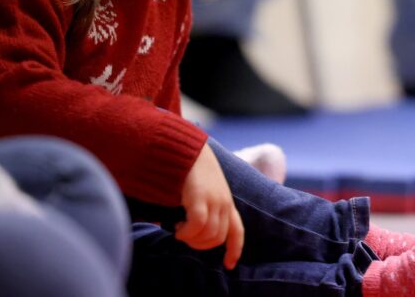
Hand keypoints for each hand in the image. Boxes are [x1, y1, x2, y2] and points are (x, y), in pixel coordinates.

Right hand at [178, 144, 244, 268]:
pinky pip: (197, 226)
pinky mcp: (201, 198)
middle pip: (218, 239)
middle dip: (200, 245)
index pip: (237, 231)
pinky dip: (186, 232)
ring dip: (191, 239)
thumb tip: (190, 226)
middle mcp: (224, 203)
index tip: (229, 264)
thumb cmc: (191, 170)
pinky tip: (177, 227)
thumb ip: (203, 207)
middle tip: (184, 236)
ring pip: (208, 235)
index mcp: (227, 202)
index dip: (234, 250)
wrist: (187, 148)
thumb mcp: (204, 190)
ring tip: (179, 229)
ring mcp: (215, 201)